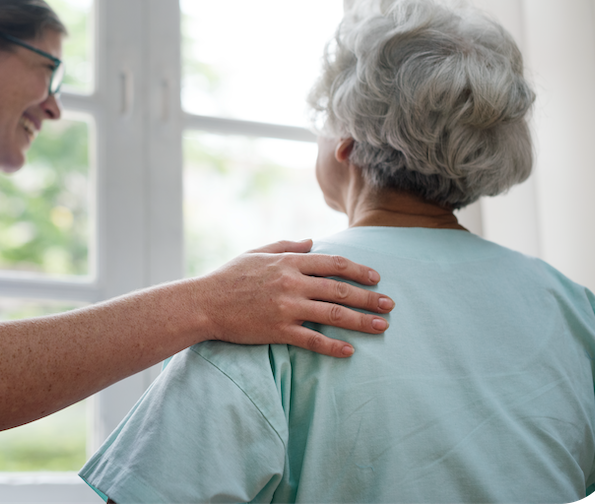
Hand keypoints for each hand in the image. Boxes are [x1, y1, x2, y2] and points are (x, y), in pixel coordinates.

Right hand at [192, 239, 393, 356]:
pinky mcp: (278, 330)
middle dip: (369, 297)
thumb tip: (312, 242)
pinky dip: (333, 346)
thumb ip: (286, 246)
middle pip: (340, 289)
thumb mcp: (257, 253)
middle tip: (390, 304)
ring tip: (382, 326)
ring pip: (333, 314)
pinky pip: (312, 339)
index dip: (359, 270)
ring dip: (361, 321)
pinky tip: (349, 351)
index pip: (333, 264)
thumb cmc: (228, 277)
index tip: (375, 277)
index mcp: (289, 262)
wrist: (204, 303)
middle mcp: (292, 283)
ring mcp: (286, 307)